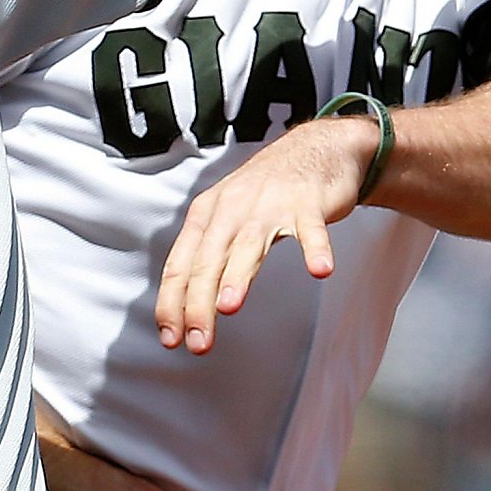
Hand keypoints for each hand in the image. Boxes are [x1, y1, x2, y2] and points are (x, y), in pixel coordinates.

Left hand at [155, 117, 375, 353]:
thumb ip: (210, 258)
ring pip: (249, 245)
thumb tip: (188, 307)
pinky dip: (315, 248)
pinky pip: (311, 229)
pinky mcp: (308, 203)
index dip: (172, 302)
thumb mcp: (226, 218)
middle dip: (198, 304)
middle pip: (209, 261)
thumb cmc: (265, 192)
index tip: (170, 337)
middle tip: (198, 342)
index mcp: (207, 215)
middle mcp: (232, 208)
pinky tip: (320, 270)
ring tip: (228, 306)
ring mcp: (270, 204)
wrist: (314, 148)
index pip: (181, 264)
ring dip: (237, 275)